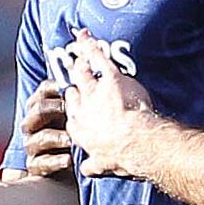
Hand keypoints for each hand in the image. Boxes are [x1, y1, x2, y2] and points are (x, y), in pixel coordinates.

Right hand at [18, 80, 75, 179]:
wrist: (66, 165)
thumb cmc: (74, 133)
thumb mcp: (76, 114)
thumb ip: (79, 98)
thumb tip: (95, 75)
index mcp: (41, 106)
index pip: (43, 91)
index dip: (54, 87)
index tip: (68, 86)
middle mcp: (33, 124)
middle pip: (37, 110)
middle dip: (54, 109)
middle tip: (71, 110)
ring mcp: (32, 145)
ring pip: (37, 137)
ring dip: (55, 137)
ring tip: (71, 140)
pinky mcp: (35, 165)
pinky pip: (41, 162)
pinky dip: (55, 161)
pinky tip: (69, 160)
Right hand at [62, 44, 153, 177]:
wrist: (133, 143)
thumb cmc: (121, 156)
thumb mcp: (103, 164)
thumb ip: (95, 164)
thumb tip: (89, 169)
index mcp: (78, 128)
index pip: (70, 110)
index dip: (72, 102)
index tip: (73, 97)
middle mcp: (80, 108)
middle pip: (72, 89)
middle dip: (74, 78)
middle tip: (74, 68)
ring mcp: (92, 92)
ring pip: (81, 71)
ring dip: (81, 57)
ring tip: (79, 46)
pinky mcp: (108, 78)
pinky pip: (97, 58)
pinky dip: (90, 45)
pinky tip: (85, 35)